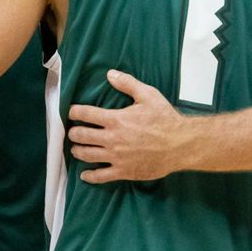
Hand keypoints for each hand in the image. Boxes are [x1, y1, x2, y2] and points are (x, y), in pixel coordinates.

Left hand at [66, 70, 187, 183]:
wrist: (180, 145)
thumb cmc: (165, 119)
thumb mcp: (148, 95)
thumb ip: (127, 84)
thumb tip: (110, 74)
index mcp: (116, 119)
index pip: (85, 114)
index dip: (74, 112)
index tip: (71, 112)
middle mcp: (112, 139)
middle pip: (81, 135)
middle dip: (73, 132)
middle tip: (73, 131)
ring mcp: (116, 157)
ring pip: (87, 155)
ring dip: (77, 151)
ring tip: (76, 148)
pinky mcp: (123, 171)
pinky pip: (101, 176)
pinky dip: (90, 176)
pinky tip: (85, 174)